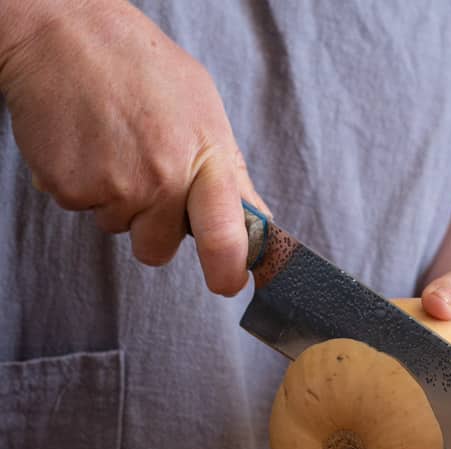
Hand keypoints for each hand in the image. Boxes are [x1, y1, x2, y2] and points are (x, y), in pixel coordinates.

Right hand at [0, 0, 268, 294]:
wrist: (63, 31)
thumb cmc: (141, 70)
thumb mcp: (205, 114)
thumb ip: (230, 175)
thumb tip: (256, 223)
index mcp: (206, 161)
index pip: (227, 236)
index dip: (228, 270)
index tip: (228, 284)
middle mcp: (163, 179)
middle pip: (159, 250)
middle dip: (151, 228)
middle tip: (143, 175)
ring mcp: (115, 186)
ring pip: (118, 228)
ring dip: (115, 198)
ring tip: (112, 143)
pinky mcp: (69, 188)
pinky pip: (81, 208)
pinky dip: (81, 184)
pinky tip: (85, 142)